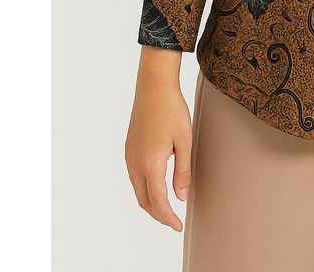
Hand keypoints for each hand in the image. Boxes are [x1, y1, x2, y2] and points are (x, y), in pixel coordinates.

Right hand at [124, 49, 190, 232]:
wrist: (153, 87)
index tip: (178, 226)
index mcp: (150, 163)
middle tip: (173, 221)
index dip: (168, 218)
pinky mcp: (129, 149)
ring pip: (137, 190)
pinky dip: (145, 188)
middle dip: (159, 214)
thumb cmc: (172, 110)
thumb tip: (181, 196)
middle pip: (144, 200)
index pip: (158, 201)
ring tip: (167, 207)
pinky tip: (156, 186)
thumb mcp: (185, 140)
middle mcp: (135, 163)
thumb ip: (183, 171)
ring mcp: (130, 156)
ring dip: (151, 202)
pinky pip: (134, 177)